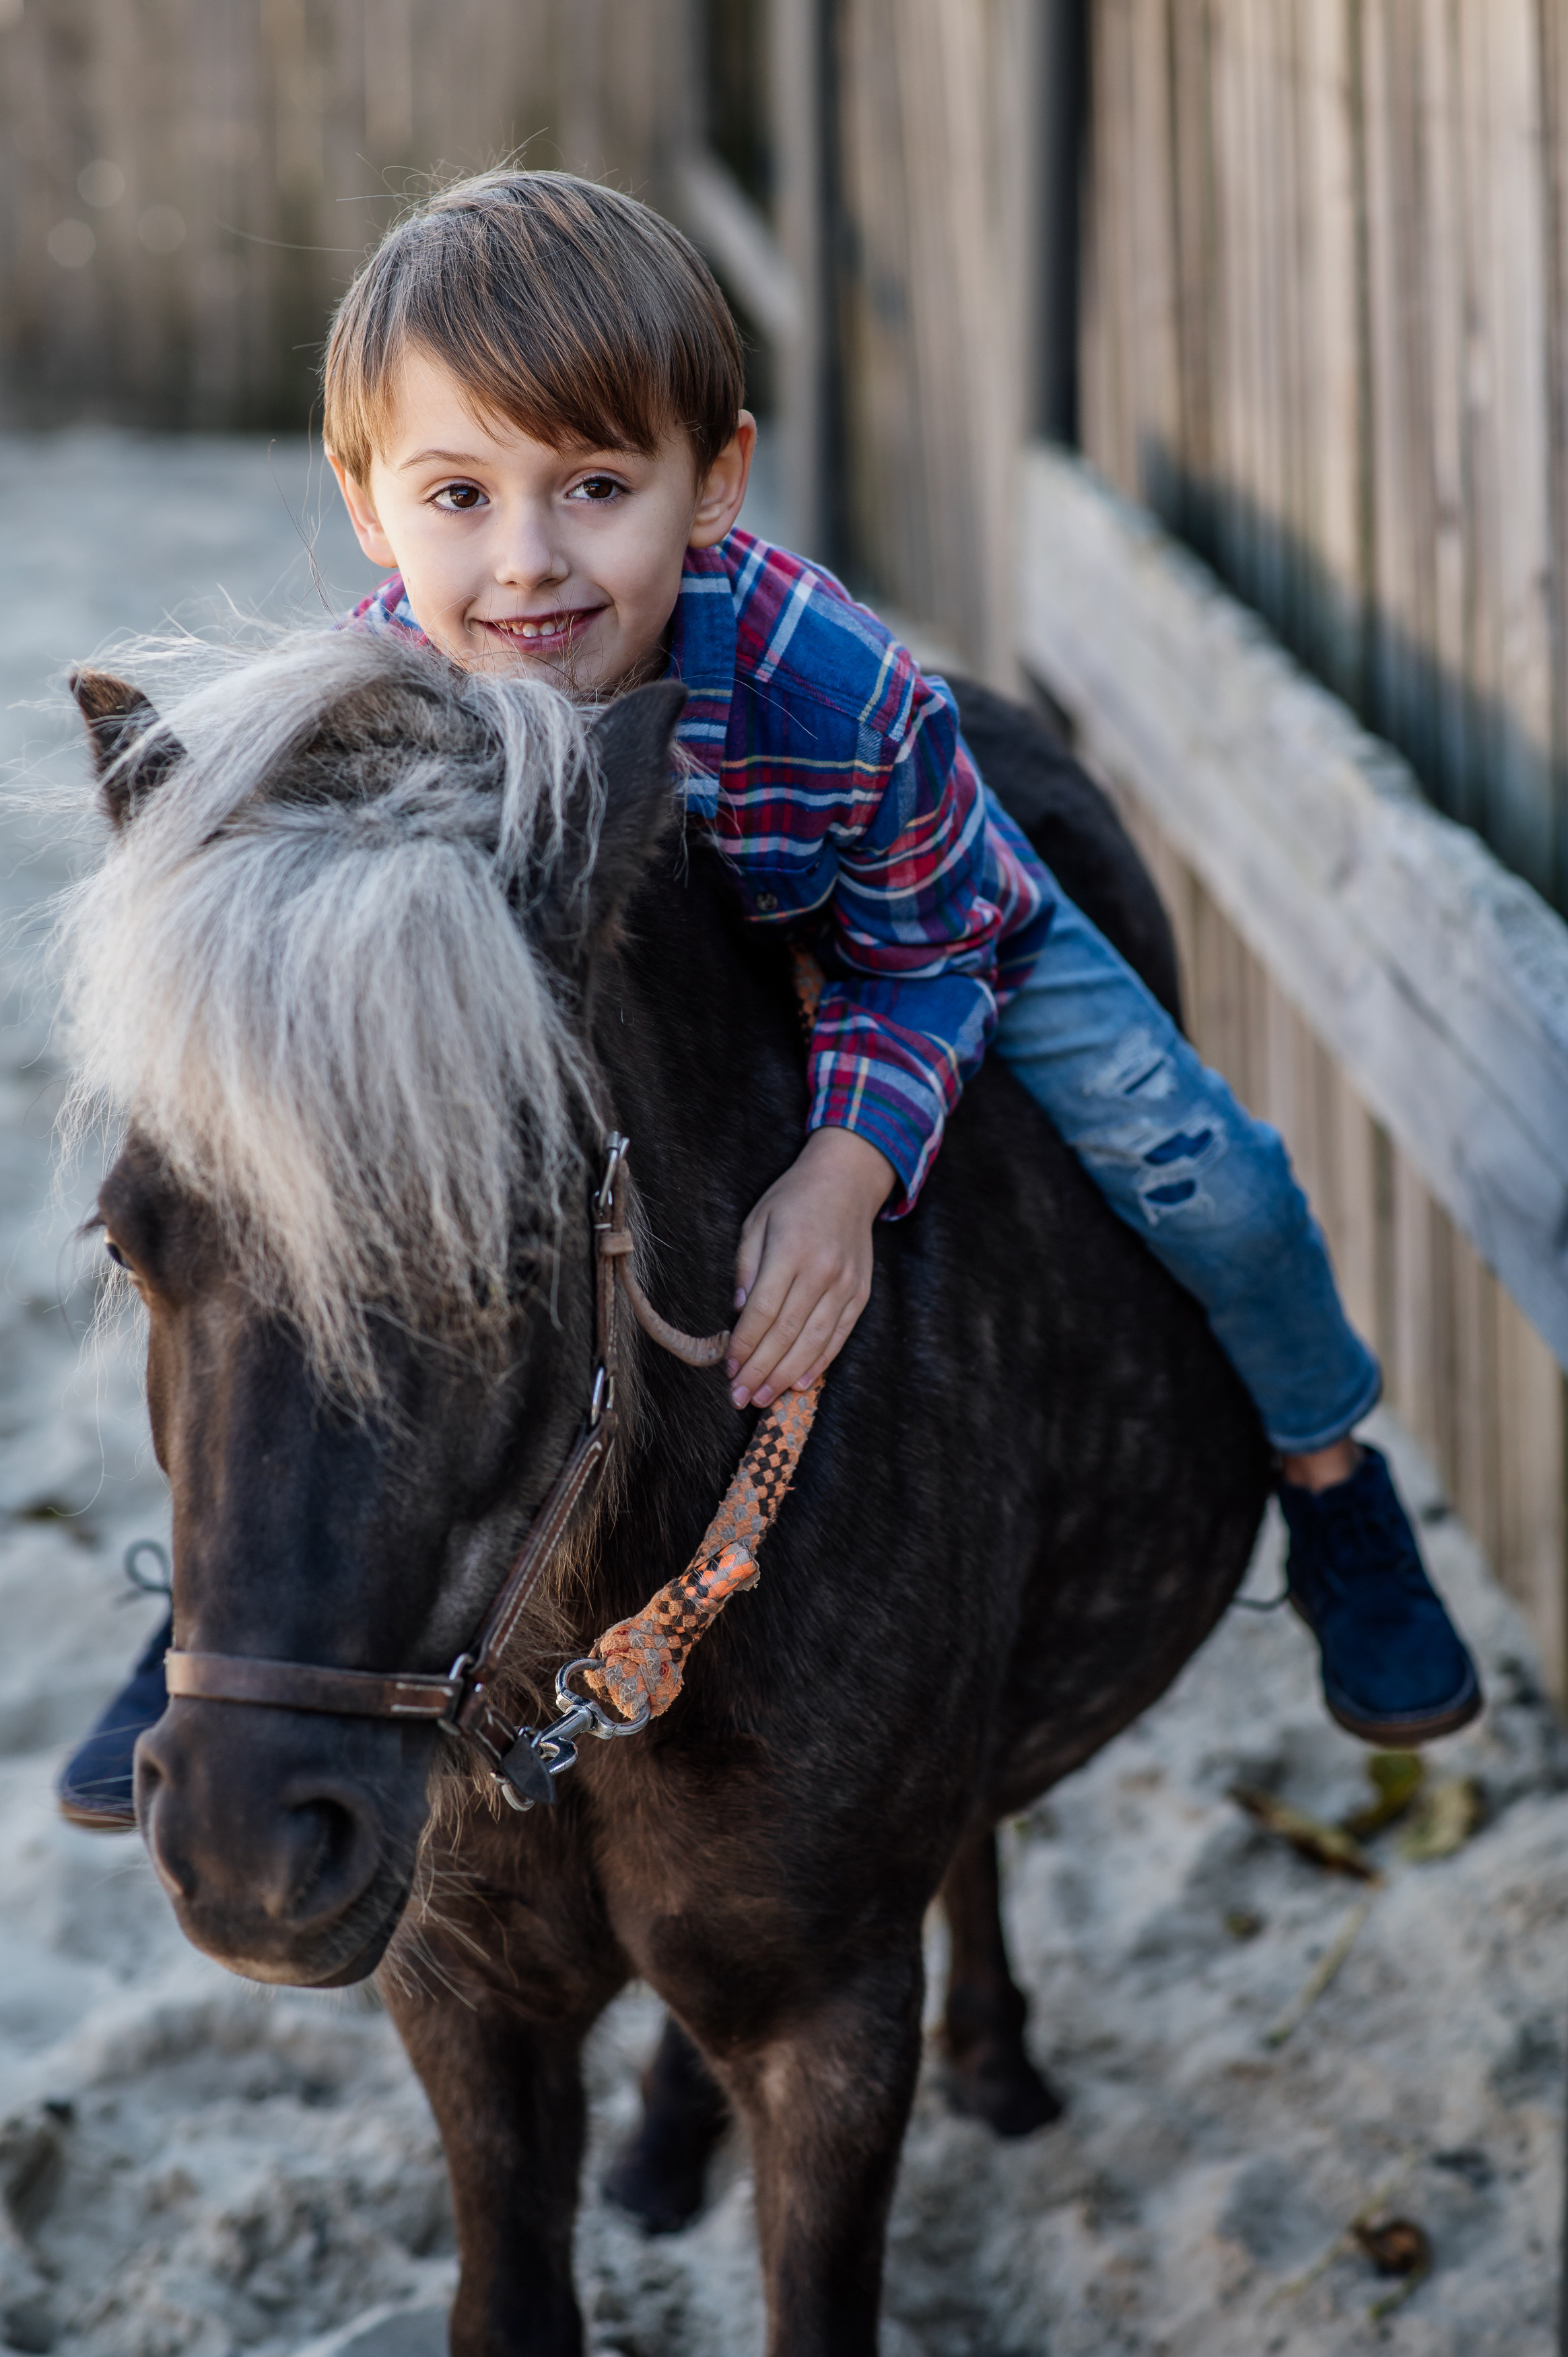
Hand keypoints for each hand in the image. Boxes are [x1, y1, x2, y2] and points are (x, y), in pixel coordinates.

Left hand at [725, 1128, 894, 1408]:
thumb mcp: (757, 1220)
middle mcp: (822, 1271)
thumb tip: (739, 1313)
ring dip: (786, 1376)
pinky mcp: (860, 1294)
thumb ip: (746, 1266)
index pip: (763, 1311)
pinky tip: (799, 1384)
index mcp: (792, 1250)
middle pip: (787, 1333)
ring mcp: (846, 1285)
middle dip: (760, 1370)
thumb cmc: (793, 1199)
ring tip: (763, 1398)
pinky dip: (818, 1363)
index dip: (744, 1345)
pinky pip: (838, 1336)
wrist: (848, 1181)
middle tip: (739, 1397)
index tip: (728, 1368)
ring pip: (814, 1342)